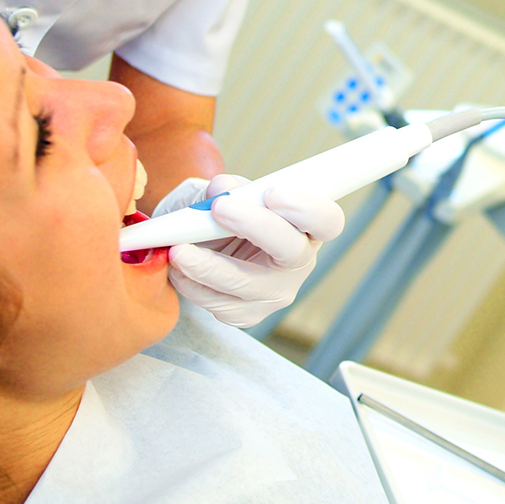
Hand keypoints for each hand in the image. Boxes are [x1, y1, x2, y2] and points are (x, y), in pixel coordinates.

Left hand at [157, 174, 344, 327]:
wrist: (209, 248)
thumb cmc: (232, 217)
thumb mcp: (233, 195)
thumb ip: (230, 188)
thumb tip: (221, 188)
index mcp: (308, 228)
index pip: (327, 221)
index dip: (305, 209)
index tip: (272, 193)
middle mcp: (299, 263)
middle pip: (291, 250)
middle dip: (255, 226)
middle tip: (219, 207)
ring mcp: (274, 293)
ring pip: (245, 283)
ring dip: (207, 265)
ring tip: (178, 249)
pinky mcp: (246, 315)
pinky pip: (218, 303)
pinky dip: (192, 283)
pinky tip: (177, 267)